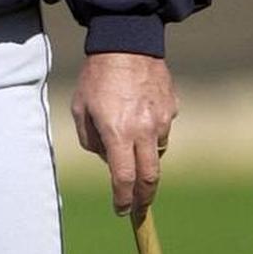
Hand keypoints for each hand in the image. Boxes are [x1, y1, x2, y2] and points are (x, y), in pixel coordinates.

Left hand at [71, 52, 177, 217]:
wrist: (125, 43)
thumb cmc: (96, 76)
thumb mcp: (79, 109)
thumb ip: (91, 140)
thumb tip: (108, 159)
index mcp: (118, 132)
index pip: (123, 178)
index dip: (122, 199)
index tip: (121, 210)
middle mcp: (144, 131)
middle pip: (149, 177)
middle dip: (144, 197)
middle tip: (138, 206)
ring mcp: (162, 120)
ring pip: (156, 151)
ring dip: (144, 154)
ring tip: (127, 131)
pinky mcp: (172, 108)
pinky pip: (162, 129)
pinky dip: (151, 131)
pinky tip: (138, 112)